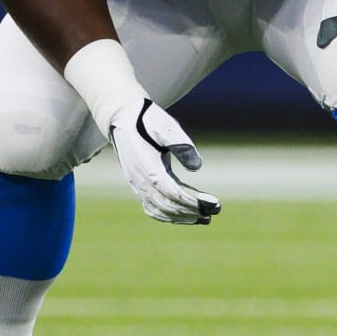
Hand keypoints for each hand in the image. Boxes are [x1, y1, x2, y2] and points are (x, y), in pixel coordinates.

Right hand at [106, 99, 219, 224]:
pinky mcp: (137, 185)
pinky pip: (151, 208)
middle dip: (194, 211)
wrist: (121, 117)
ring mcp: (138, 185)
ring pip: (160, 210)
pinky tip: (184, 216)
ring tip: (205, 218)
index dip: (195, 201)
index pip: (175, 193)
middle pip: (169, 205)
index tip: (215, 203)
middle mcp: (142, 181)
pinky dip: (168, 216)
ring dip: (183, 217)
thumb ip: (182, 145)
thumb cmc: (147, 120)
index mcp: (150, 168)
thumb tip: (197, 167)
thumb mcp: (166, 127)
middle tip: (216, 210)